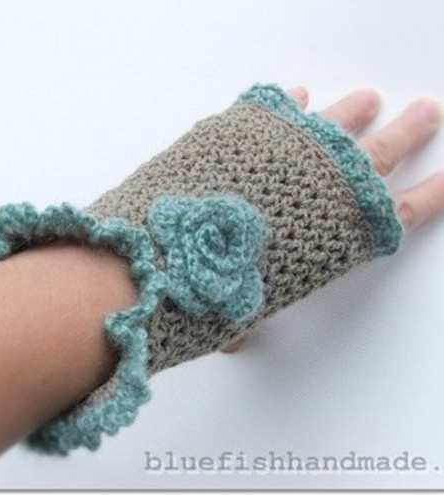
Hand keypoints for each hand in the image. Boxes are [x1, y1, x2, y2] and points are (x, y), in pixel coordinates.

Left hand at [222, 86, 442, 352]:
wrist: (160, 252)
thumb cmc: (205, 298)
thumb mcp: (241, 318)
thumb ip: (247, 322)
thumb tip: (236, 338)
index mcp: (330, 239)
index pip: (395, 214)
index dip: (429, 195)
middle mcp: (316, 192)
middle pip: (377, 157)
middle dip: (408, 133)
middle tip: (428, 112)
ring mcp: (281, 157)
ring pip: (332, 126)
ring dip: (352, 112)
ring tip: (369, 99)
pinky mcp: (240, 134)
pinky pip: (275, 114)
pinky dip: (290, 107)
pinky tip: (299, 98)